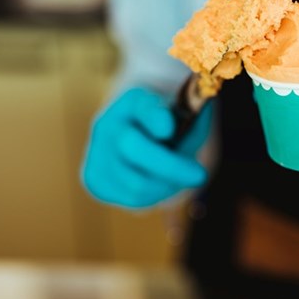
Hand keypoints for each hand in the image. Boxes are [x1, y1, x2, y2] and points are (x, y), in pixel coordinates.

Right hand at [82, 87, 211, 208]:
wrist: (136, 139)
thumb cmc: (171, 126)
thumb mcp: (186, 116)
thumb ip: (195, 116)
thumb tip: (204, 109)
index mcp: (134, 100)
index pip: (143, 107)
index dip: (154, 118)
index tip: (168, 129)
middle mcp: (109, 122)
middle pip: (133, 146)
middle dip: (170, 166)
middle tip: (201, 176)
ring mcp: (97, 150)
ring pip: (134, 181)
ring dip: (166, 186)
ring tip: (180, 180)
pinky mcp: (94, 177)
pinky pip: (129, 197)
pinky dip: (153, 196)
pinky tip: (161, 185)